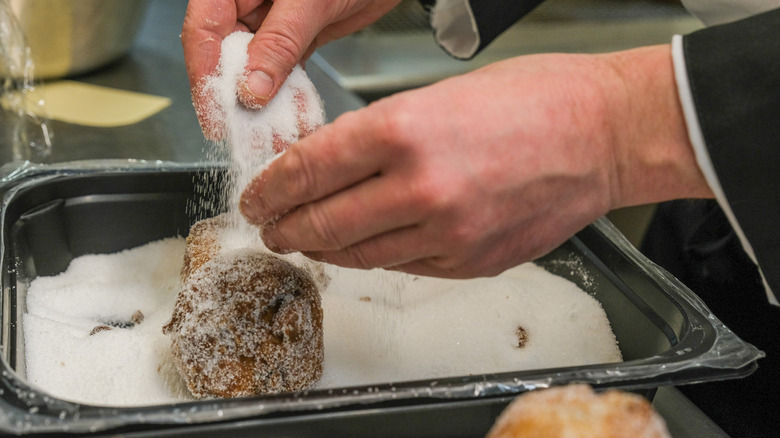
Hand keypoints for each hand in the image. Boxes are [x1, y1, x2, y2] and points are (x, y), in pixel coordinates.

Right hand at [182, 0, 401, 138]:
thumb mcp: (308, 1)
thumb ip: (279, 42)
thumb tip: (252, 87)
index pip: (204, 31)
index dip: (204, 74)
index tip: (214, 113)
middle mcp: (248, 3)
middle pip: (226, 57)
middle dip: (236, 99)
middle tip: (242, 133)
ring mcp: (272, 23)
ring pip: (257, 71)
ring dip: (265, 105)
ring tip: (271, 134)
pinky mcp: (298, 38)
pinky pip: (286, 73)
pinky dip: (290, 96)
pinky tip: (294, 117)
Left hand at [240, 45, 712, 277]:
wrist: (604, 134)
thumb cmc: (534, 100)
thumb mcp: (437, 94)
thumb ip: (378, 135)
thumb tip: (331, 164)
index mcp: (404, 131)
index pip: (308, 169)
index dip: (271, 187)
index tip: (257, 194)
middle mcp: (420, 189)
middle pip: (323, 222)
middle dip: (286, 226)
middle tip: (271, 226)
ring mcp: (448, 234)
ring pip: (358, 255)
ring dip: (324, 250)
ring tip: (307, 241)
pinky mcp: (471, 262)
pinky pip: (404, 266)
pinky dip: (376, 256)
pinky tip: (365, 247)